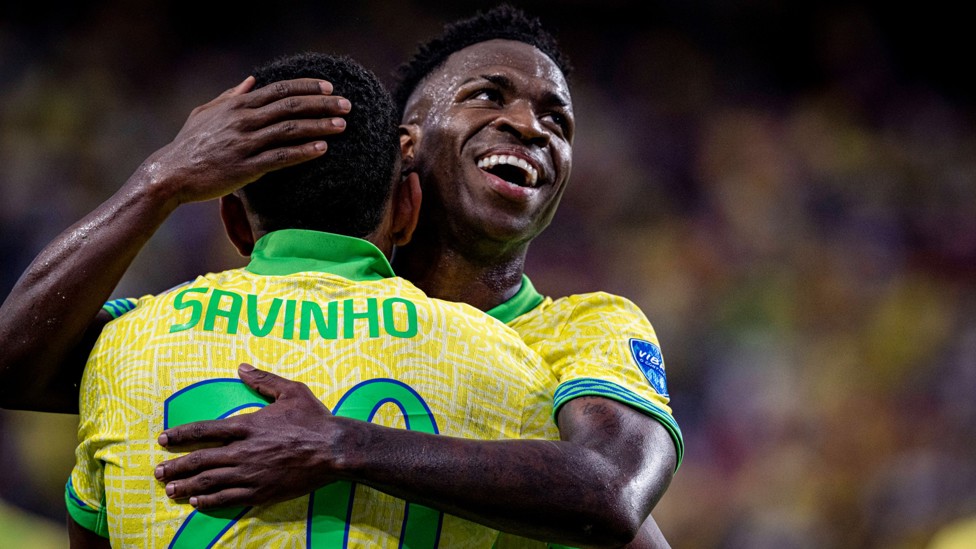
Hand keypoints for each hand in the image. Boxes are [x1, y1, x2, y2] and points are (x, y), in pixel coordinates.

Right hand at [135, 76, 349, 205]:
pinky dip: (303, 152)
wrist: (170, 174)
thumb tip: (252, 81)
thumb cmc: (189, 144)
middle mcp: (243, 120)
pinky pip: (280, 157)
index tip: (330, 88)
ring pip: (290, 130)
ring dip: (319, 126)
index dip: (307, 87)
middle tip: (347, 105)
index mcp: (237, 105)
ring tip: (342, 125)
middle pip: (291, 106)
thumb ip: (231, 96)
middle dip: (322, 104)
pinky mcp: (246, 168)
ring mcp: (245, 143)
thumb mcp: (206, 112)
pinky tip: (322, 149)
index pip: (280, 90)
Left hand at [155, 363, 342, 508]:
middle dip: (176, 466)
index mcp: (248, 426)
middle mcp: (244, 451)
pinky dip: (210, 501)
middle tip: (157, 471)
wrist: (334, 449)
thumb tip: (242, 367)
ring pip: (210, 482)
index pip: (205, 430)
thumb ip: (264, 380)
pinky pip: (228, 498)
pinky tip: (197, 502)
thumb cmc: (314, 419)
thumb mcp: (291, 391)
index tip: (163, 439)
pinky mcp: (262, 491)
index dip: (181, 435)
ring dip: (186, 485)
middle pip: (200, 460)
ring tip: (170, 490)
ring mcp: (251, 474)